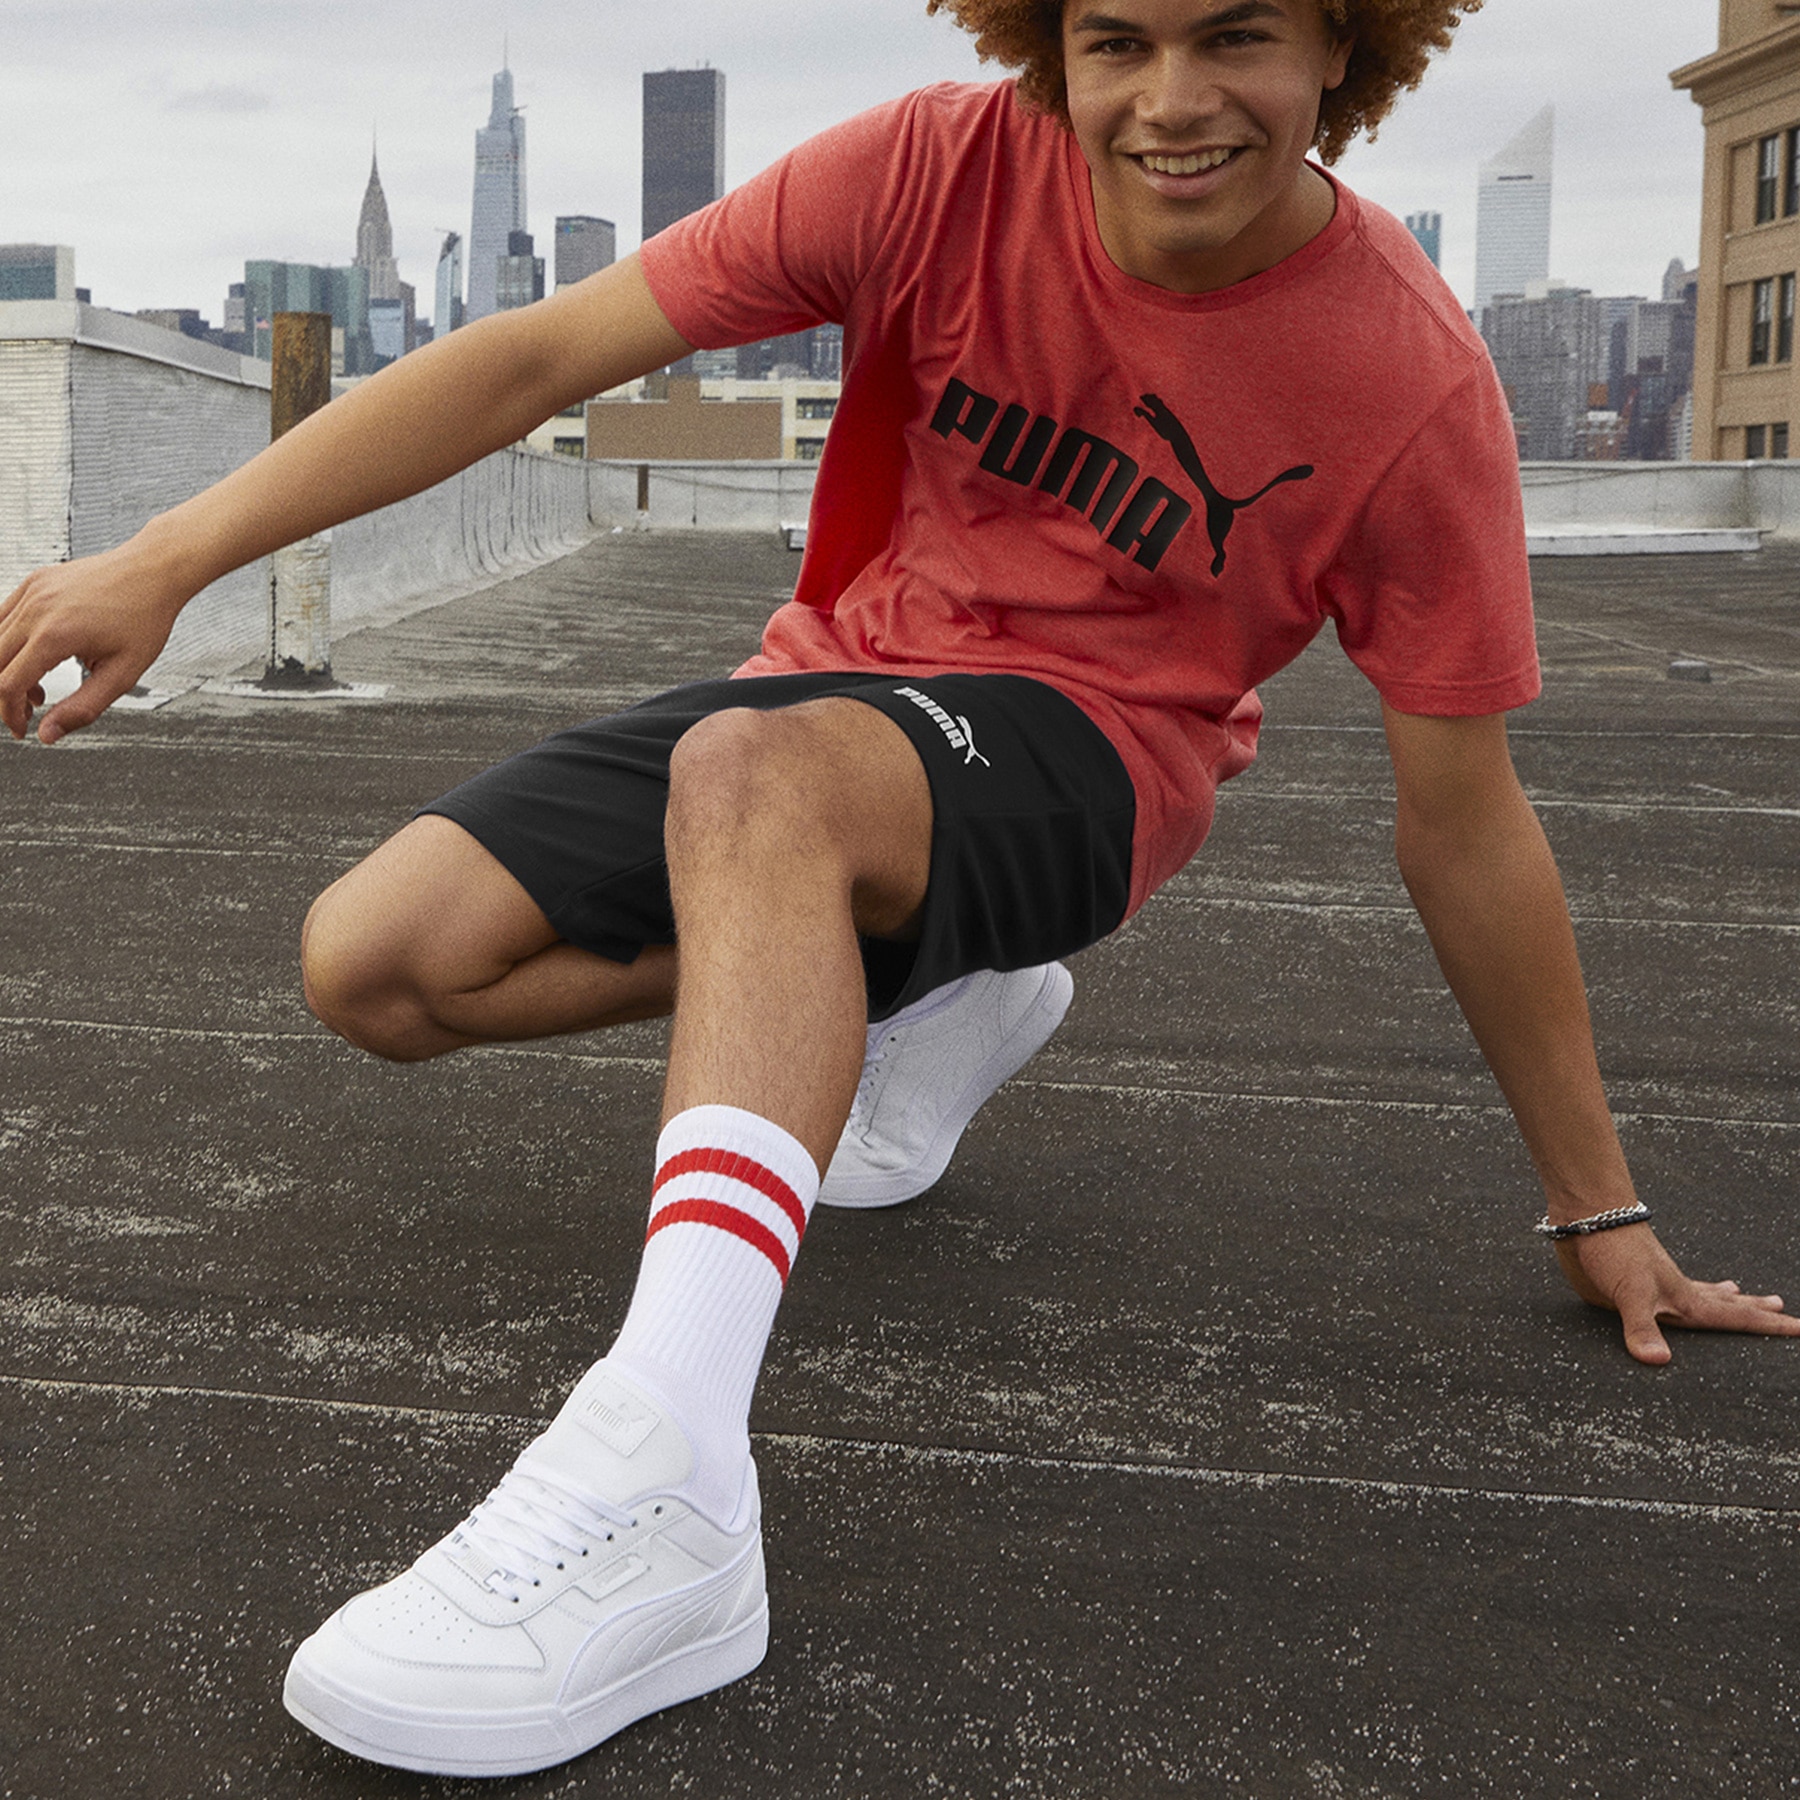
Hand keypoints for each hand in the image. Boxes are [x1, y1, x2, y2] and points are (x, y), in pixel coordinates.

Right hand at [0, 540, 187, 743]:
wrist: (153, 570)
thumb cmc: (145, 619)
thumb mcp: (123, 674)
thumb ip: (83, 708)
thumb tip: (47, 735)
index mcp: (56, 635)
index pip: (7, 685)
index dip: (10, 714)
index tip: (23, 730)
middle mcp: (35, 609)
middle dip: (2, 696)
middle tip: (26, 714)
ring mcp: (31, 591)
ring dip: (6, 671)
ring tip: (39, 689)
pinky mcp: (32, 582)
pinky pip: (3, 618)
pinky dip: (10, 644)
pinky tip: (38, 659)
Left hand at [1553, 1224, 1799, 1364]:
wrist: (1587, 1215)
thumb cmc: (1613, 1249)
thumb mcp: (1629, 1292)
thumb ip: (1642, 1328)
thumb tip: (1659, 1361)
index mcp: (1684, 1298)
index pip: (1734, 1316)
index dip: (1767, 1325)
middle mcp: (1675, 1292)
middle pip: (1724, 1303)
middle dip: (1754, 1309)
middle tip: (1782, 1307)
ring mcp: (1655, 1284)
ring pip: (1700, 1292)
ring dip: (1723, 1296)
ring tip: (1744, 1293)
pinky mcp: (1632, 1282)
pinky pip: (1668, 1291)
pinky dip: (1685, 1289)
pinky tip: (1679, 1288)